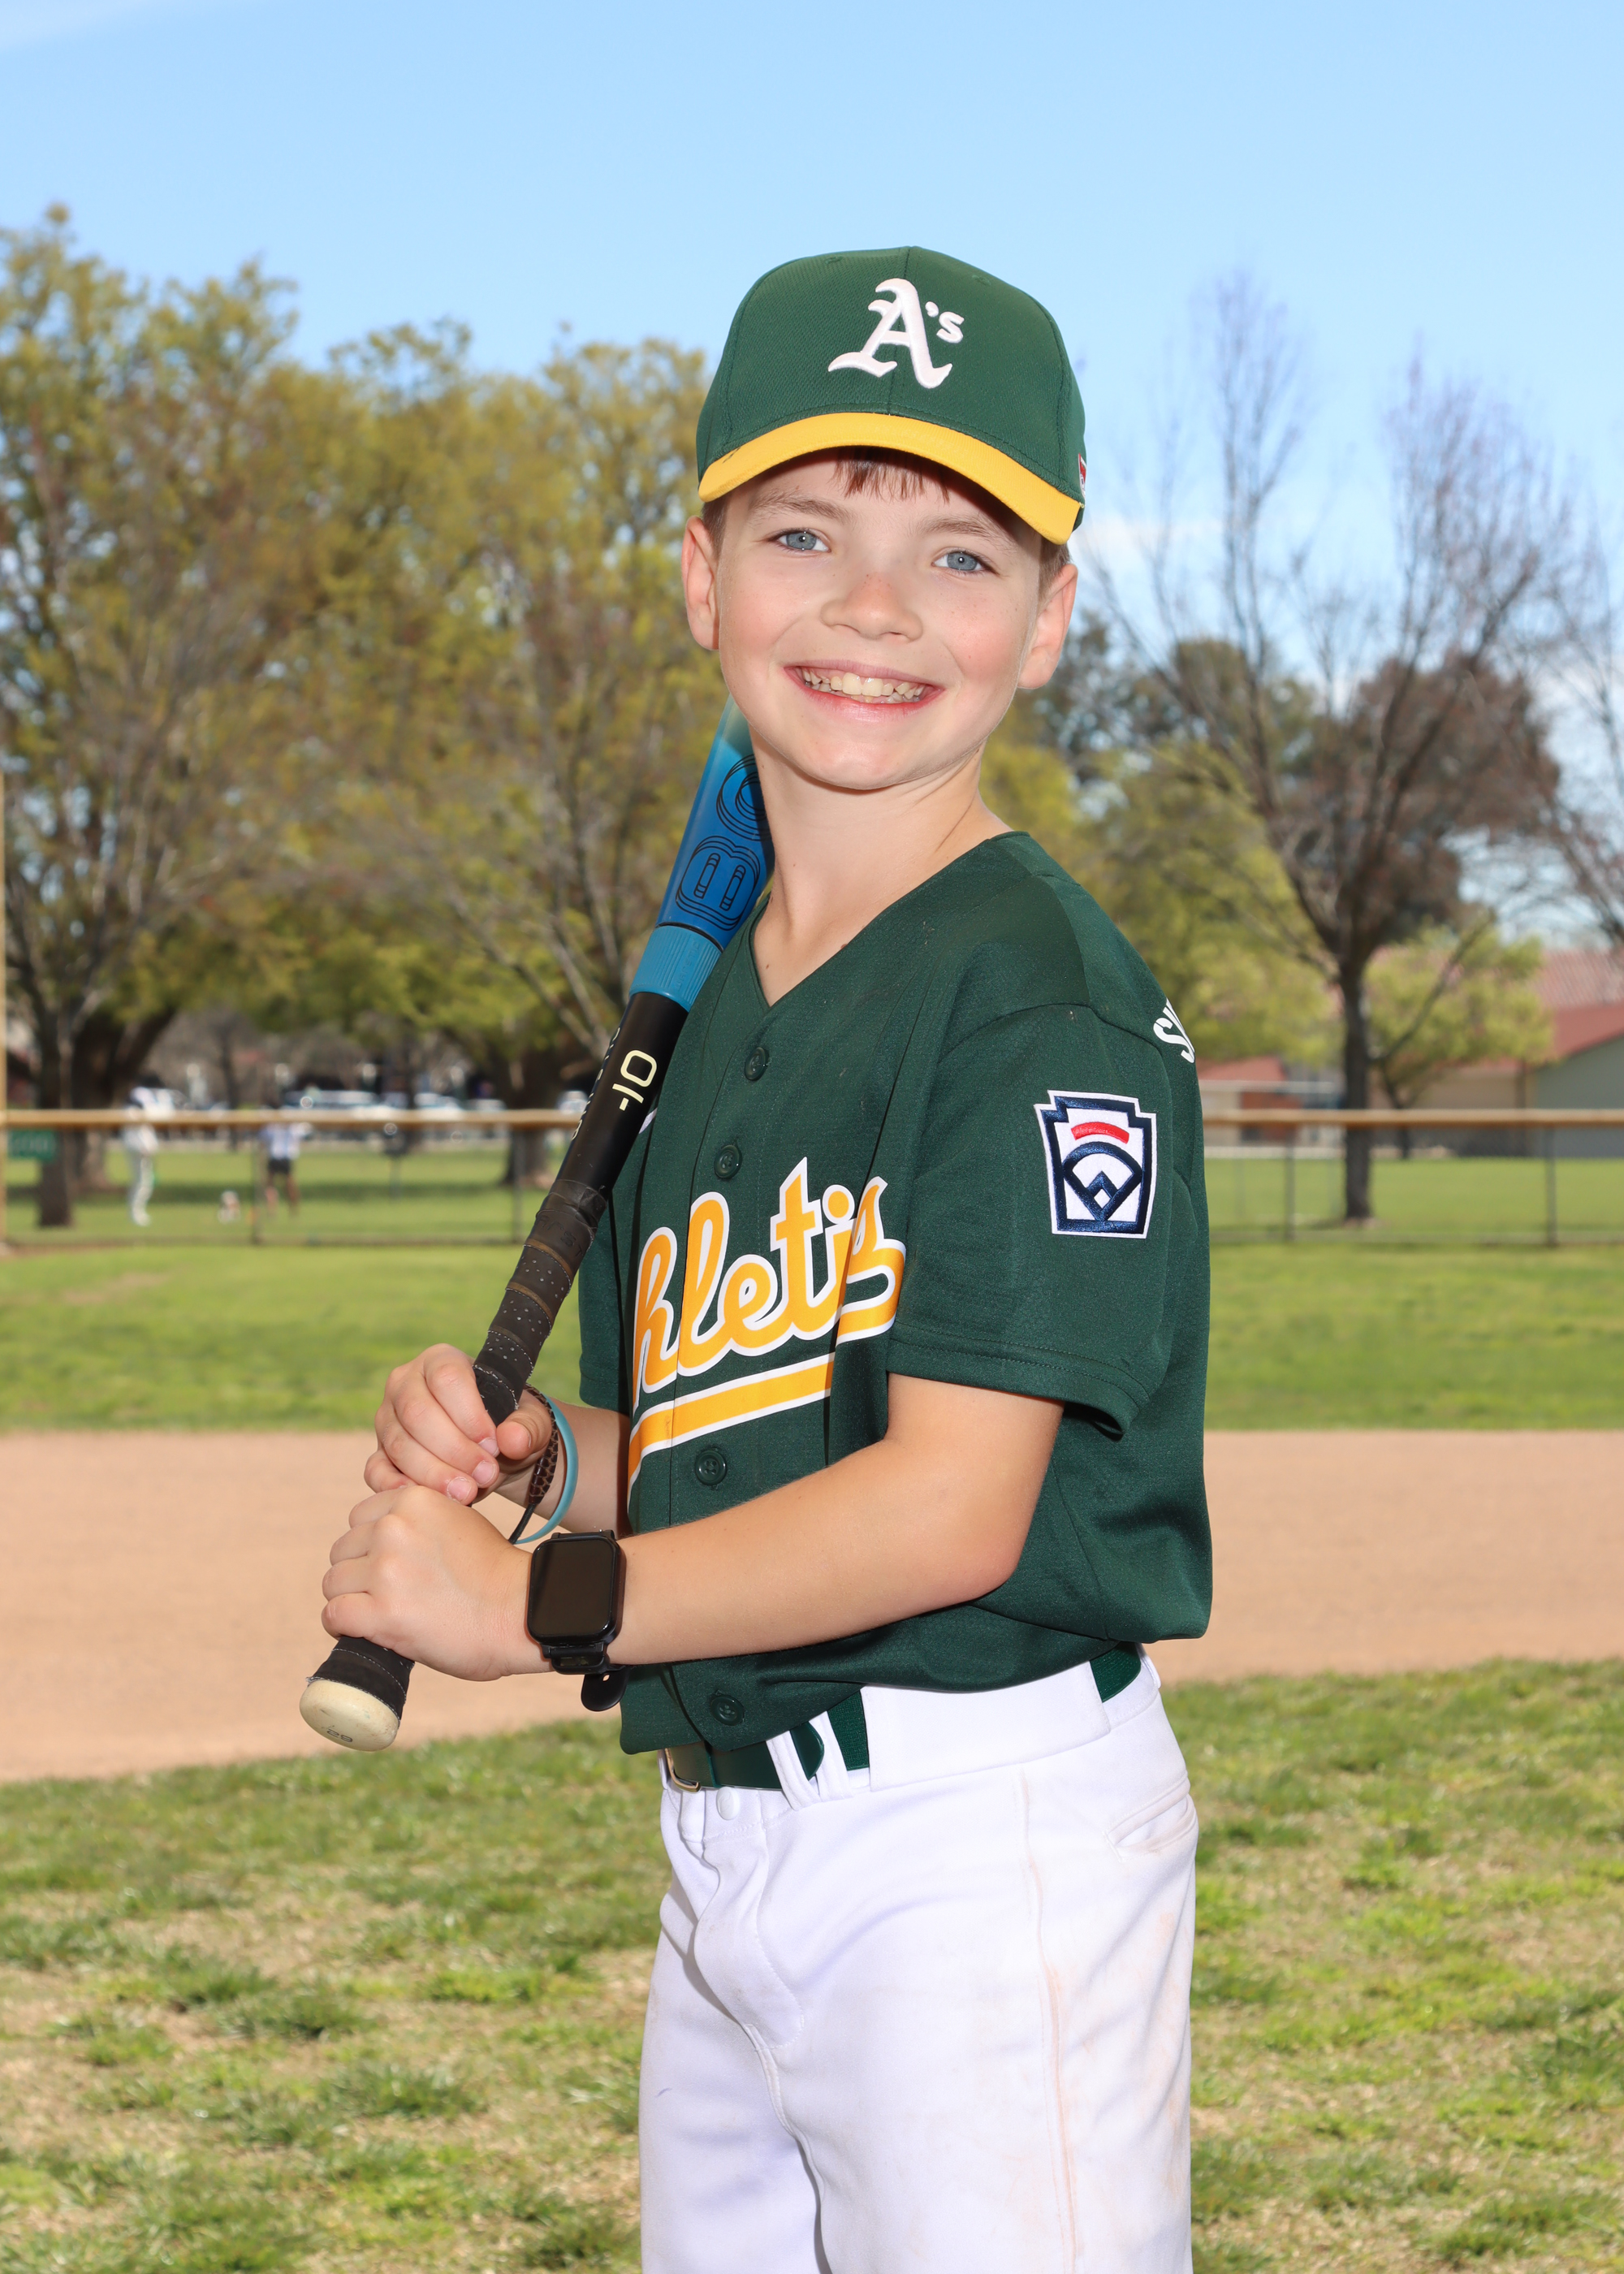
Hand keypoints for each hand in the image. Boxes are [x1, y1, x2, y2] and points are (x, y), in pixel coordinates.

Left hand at [321, 1485, 542, 1679]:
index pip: (359, 1519)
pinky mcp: (382, 1612)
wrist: (521, 1611)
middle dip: (359, 1574)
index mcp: (412, 1500)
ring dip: (351, 1600)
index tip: (390, 1566)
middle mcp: (393, 1528)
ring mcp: (385, 1570)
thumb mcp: (457, 1520)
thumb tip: (380, 1538)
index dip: (370, 1546)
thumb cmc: (494, 1574)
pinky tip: (366, 1630)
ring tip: (381, 1613)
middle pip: (342, 1551)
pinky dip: (344, 1626)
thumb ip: (417, 1520)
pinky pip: (333, 1615)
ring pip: (333, 1583)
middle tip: (390, 1594)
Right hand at [366, 1344, 552, 1506]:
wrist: (494, 1453)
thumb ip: (527, 1427)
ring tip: (468, 1492)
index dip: (469, 1415)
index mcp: (440, 1361)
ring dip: (433, 1473)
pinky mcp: (379, 1453)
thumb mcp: (530, 1421)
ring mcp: (387, 1419)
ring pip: (399, 1444)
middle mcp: (405, 1384)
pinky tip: (424, 1497)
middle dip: (453, 1449)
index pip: (447, 1379)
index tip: (493, 1445)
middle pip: (417, 1413)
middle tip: (485, 1474)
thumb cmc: (509, 1424)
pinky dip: (396, 1486)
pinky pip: (377, 1470)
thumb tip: (512, 1440)